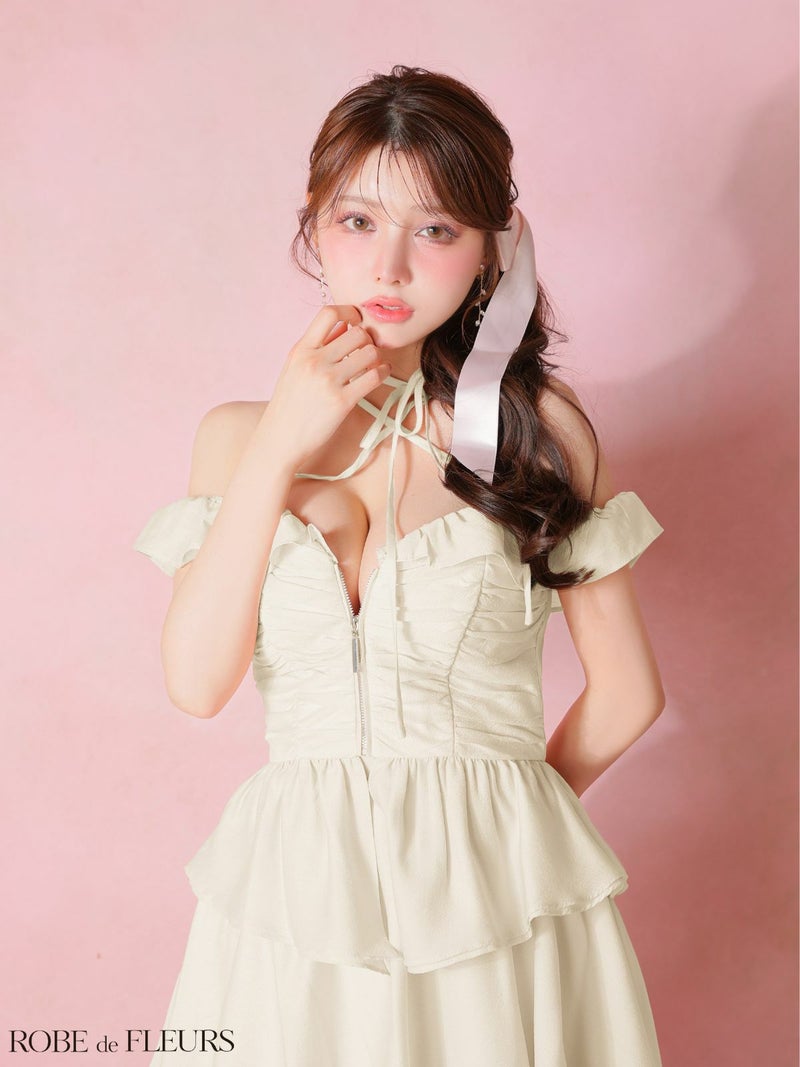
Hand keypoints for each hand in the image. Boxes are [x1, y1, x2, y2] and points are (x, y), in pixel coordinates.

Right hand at [261, 305, 389, 469]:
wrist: (279, 440)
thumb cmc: (288, 407)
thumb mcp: (293, 369)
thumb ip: (317, 348)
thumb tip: (344, 328)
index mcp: (300, 350)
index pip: (329, 313)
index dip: (349, 312)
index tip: (357, 322)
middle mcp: (314, 361)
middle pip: (357, 332)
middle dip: (368, 340)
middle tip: (368, 350)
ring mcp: (328, 381)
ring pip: (369, 352)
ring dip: (377, 357)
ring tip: (375, 364)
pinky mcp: (342, 401)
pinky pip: (374, 376)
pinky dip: (383, 372)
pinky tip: (381, 374)